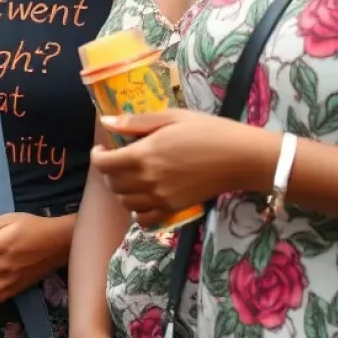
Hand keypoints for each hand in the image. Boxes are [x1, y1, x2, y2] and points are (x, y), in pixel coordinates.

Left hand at [90, 110, 276, 229]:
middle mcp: (148, 180)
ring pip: (125, 202)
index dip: (97, 156)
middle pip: (113, 184)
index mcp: (144, 155)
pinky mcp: (174, 210)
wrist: (239, 157)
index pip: (104, 164)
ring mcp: (161, 198)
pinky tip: (143, 196)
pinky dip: (137, 210)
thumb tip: (106, 122)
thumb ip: (135, 122)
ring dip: (121, 189)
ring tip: (130, 175)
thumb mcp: (171, 117)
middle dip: (109, 171)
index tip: (102, 148)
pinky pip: (144, 219)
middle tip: (117, 158)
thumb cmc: (207, 130)